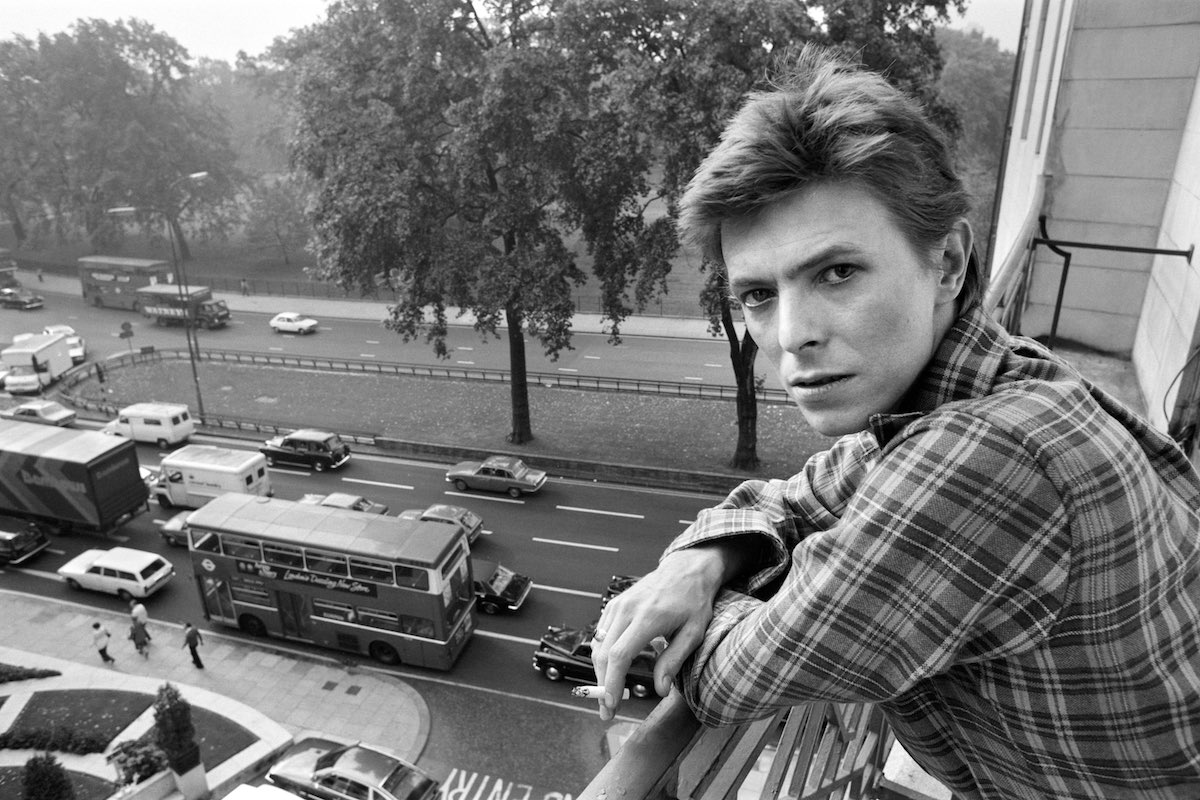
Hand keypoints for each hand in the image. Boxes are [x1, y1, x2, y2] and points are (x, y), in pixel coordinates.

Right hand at [591, 544, 732, 720]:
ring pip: (598, 645)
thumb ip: (673, 661)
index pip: (619, 655)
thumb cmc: (693, 601)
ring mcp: (618, 605)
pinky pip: (601, 633)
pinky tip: (610, 669)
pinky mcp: (615, 604)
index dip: (611, 682)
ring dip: (600, 672)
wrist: (686, 569)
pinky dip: (601, 654)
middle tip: (607, 709)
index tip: (610, 704)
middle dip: (602, 685)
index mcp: (647, 618)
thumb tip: (660, 690)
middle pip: (603, 654)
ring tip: (608, 693)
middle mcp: (627, 610)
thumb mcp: (693, 633)